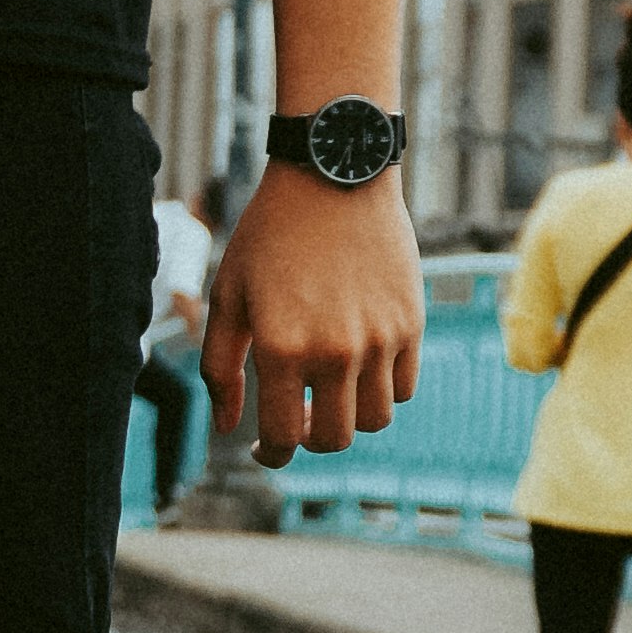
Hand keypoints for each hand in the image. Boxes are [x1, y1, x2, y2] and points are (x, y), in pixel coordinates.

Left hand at [205, 166, 422, 463]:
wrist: (333, 177)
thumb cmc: (270, 235)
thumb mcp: (229, 296)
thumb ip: (220, 368)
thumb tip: (227, 429)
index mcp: (281, 347)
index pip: (283, 439)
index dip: (270, 456)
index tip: (263, 450)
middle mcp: (335, 351)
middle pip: (334, 439)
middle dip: (310, 438)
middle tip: (297, 416)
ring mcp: (379, 339)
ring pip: (375, 420)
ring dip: (349, 416)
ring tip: (329, 389)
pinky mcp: (411, 324)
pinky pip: (403, 387)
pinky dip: (382, 389)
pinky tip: (358, 365)